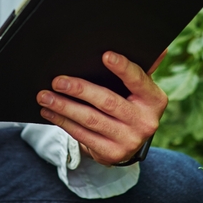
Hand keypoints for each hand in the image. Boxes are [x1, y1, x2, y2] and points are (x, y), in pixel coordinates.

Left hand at [36, 50, 167, 166]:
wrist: (129, 140)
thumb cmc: (130, 102)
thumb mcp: (139, 87)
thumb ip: (139, 68)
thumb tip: (158, 48)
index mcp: (154, 99)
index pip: (138, 79)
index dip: (122, 67)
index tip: (105, 55)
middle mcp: (146, 122)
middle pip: (108, 101)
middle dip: (79, 89)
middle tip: (57, 81)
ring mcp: (129, 140)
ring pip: (91, 120)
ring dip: (64, 107)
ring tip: (45, 96)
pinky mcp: (112, 154)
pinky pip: (83, 135)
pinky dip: (63, 121)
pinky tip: (50, 111)